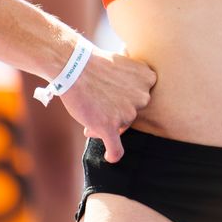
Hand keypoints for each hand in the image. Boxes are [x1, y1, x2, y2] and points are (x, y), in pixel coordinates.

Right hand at [62, 49, 157, 163]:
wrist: (73, 65)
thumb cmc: (95, 64)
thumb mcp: (123, 64)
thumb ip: (131, 84)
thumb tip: (125, 107)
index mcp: (149, 79)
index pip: (140, 97)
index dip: (124, 98)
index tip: (111, 93)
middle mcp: (142, 97)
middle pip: (130, 114)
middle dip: (114, 113)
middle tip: (97, 103)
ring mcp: (127, 113)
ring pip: (119, 129)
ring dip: (104, 124)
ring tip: (89, 110)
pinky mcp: (110, 126)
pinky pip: (116, 149)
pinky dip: (113, 154)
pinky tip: (109, 157)